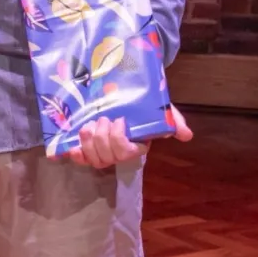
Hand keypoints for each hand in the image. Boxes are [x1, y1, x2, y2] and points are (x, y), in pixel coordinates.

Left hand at [68, 105, 192, 168]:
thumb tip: (187, 135)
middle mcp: (118, 153)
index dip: (118, 140)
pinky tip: (70, 148)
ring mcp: (102, 151)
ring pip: (93, 159)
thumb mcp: (160, 110)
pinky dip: (75, 155)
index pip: (126, 153)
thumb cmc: (144, 107)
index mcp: (136, 146)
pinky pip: (81, 159)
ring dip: (88, 141)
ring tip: (89, 125)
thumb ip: (173, 121)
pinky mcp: (87, 147)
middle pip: (106, 159)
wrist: (125, 97)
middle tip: (103, 119)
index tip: (120, 120)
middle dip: (102, 139)